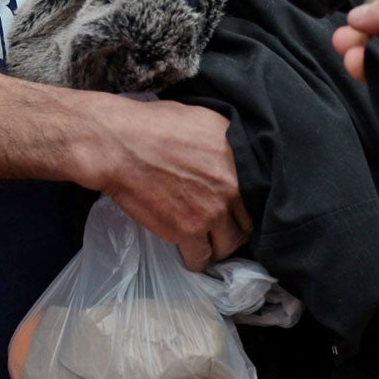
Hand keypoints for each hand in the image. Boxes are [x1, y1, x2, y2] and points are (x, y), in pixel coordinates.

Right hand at [78, 96, 249, 270]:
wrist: (120, 145)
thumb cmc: (154, 125)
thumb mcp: (203, 119)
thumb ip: (226, 141)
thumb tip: (233, 154)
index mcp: (239, 159)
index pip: (258, 195)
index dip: (244, 204)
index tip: (234, 208)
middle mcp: (232, 188)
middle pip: (246, 224)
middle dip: (233, 228)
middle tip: (220, 228)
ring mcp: (211, 213)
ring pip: (227, 245)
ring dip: (217, 246)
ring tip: (206, 242)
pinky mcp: (187, 231)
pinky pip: (201, 258)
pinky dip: (196, 259)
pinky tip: (190, 254)